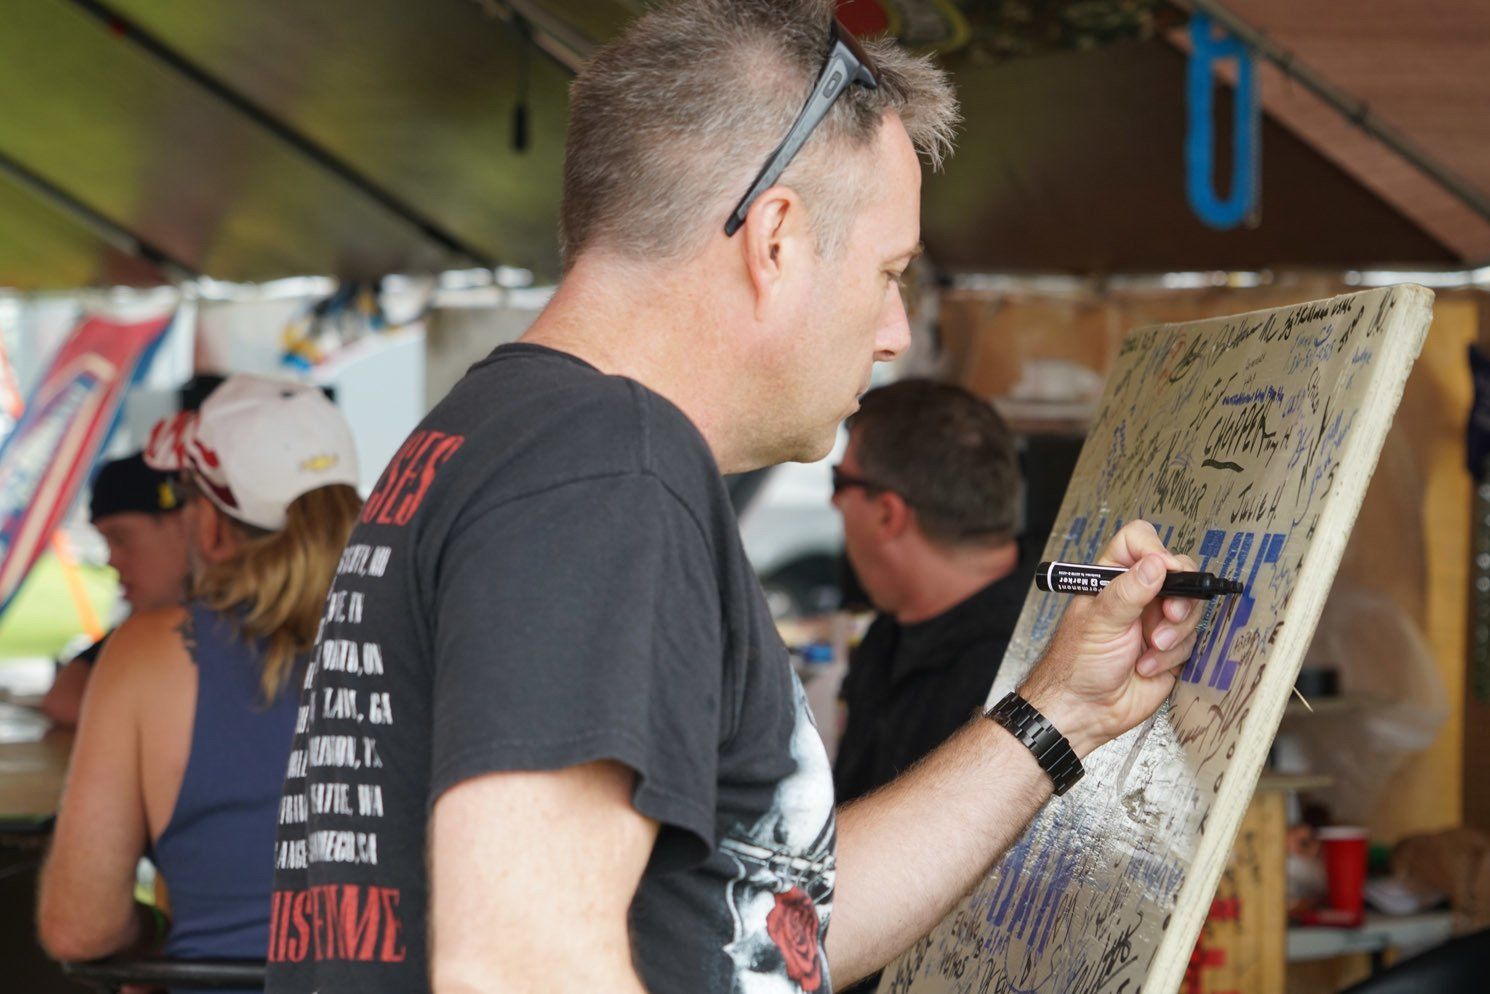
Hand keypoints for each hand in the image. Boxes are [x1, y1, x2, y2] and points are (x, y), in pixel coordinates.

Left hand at [1019, 520, 1202, 756]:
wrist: (1083, 711)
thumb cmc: (1076, 665)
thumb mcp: (1100, 621)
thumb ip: (1130, 591)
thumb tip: (1156, 562)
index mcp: (1111, 579)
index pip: (1138, 542)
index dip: (1154, 550)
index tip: (1161, 569)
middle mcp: (1136, 596)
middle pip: (1177, 573)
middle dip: (1178, 597)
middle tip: (1167, 614)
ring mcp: (1154, 622)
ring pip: (1189, 610)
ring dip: (1173, 633)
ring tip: (1150, 648)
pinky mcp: (1169, 650)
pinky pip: (1190, 642)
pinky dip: (1171, 657)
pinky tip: (1146, 667)